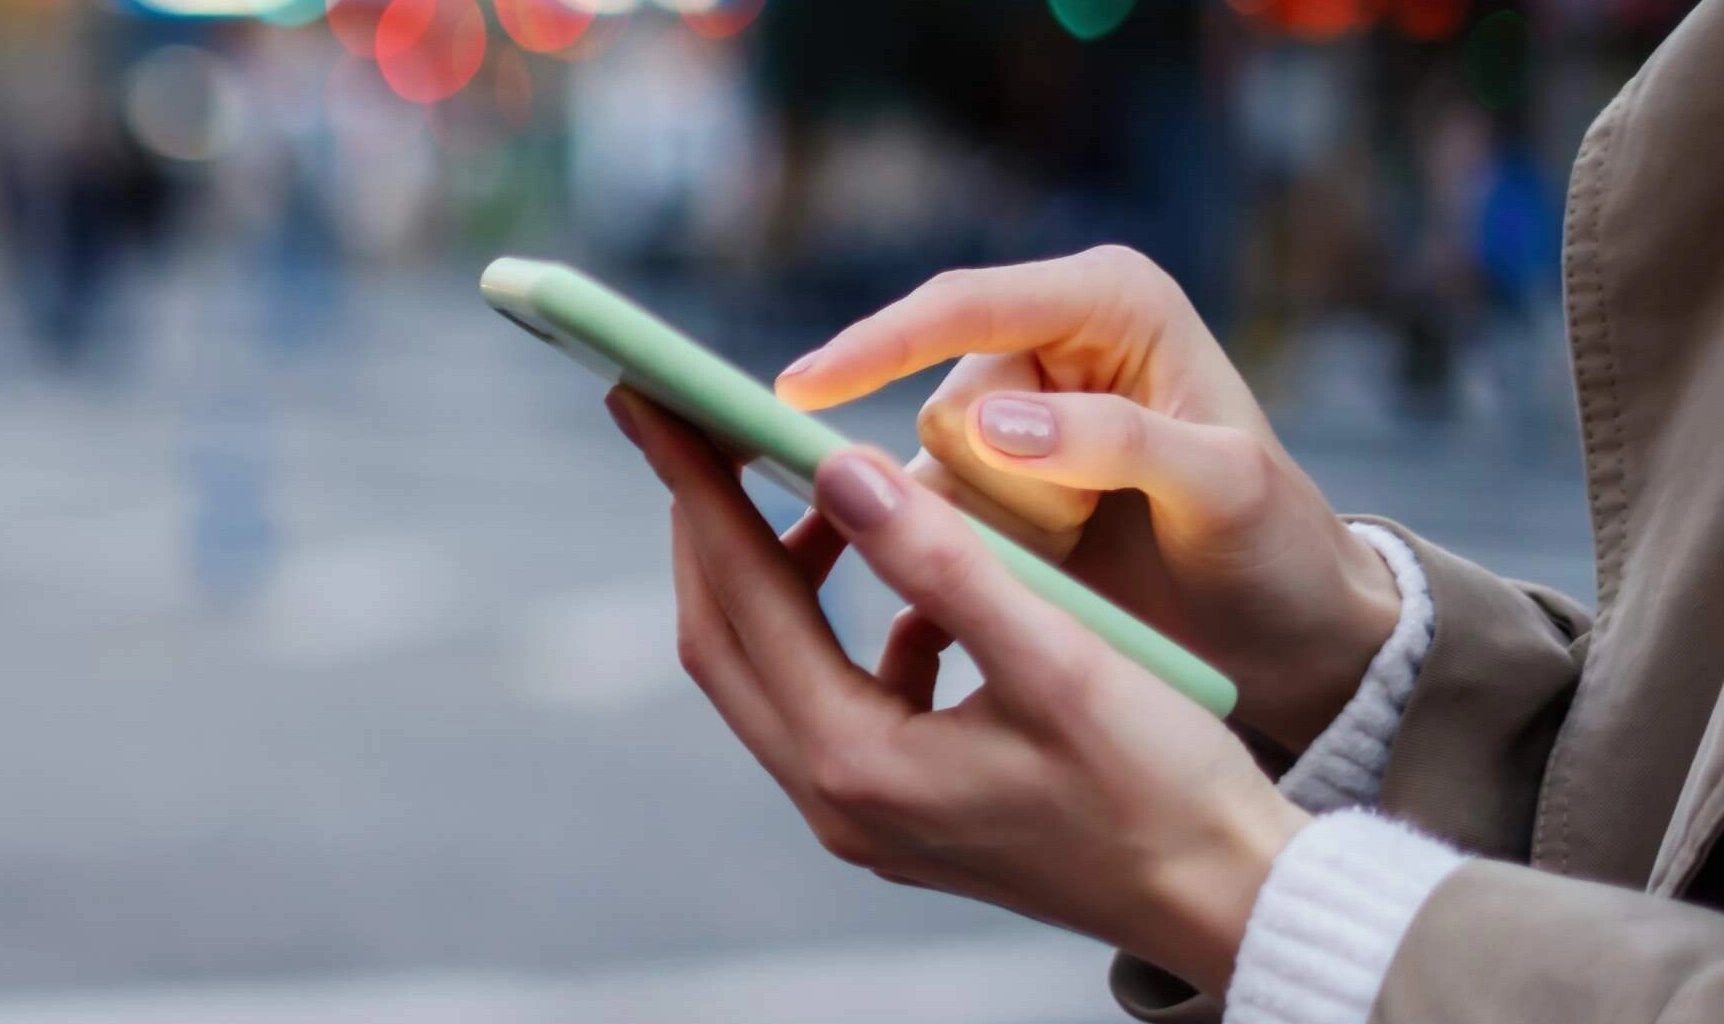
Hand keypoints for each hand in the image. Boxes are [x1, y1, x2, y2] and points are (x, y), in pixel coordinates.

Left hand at [607, 388, 1309, 995]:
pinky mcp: (904, 805)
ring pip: (775, 665)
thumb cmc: (1162, 787)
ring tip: (810, 486)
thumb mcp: (1058, 660)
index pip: (740, 596)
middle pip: (727, 636)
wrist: (1227, 901)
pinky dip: (847, 623)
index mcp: (859, 762)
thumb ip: (943, 562)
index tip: (650, 395)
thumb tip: (834, 468)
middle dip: (705, 524)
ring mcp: (865, 811)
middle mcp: (839, 798)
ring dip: (776, 573)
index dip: (695, 487)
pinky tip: (907, 581)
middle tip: (692, 420)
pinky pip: (840, 693)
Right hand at [775, 246, 1399, 753]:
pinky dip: (972, 563)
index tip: (798, 389)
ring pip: (923, 479)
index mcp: (1108, 302)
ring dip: (996, 534)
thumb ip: (1113, 443)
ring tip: (1087, 546)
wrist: (1287, 638)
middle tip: (1093, 521)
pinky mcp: (989, 492)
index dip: (879, 344)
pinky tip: (1045, 576)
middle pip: (939, 410)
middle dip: (1005, 488)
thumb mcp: (1225, 489)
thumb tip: (985, 427)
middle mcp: (1046, 346)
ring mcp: (1012, 422)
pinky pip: (925, 523)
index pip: (964, 306)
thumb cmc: (1277, 547)